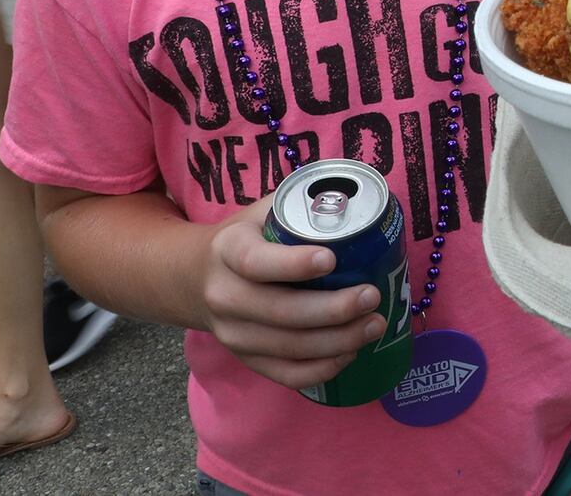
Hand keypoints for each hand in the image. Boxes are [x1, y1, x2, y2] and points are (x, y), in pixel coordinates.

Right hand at [198, 197, 387, 390]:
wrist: (195, 278)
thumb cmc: (245, 238)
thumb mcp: (261, 211)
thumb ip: (299, 204)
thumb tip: (355, 197)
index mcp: (228, 250)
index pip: (255, 262)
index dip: (293, 264)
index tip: (331, 260)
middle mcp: (225, 295)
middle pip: (280, 311)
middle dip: (333, 309)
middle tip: (372, 296)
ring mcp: (233, 333)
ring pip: (288, 346)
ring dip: (337, 341)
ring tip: (374, 324)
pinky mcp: (245, 358)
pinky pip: (284, 373)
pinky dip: (321, 368)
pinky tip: (350, 352)